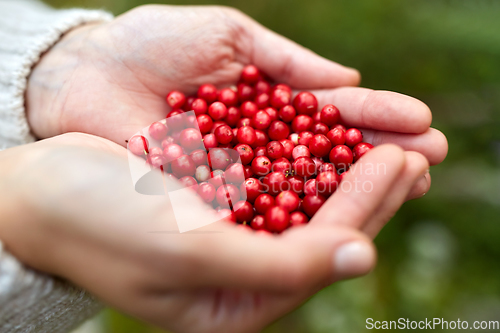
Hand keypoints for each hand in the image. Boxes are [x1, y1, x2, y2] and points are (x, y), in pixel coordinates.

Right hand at [0, 133, 427, 332]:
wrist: (41, 191)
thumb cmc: (101, 224)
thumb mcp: (189, 252)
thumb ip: (279, 266)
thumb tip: (364, 261)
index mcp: (233, 307)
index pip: (319, 256)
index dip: (365, 208)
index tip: (400, 162)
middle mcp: (239, 279)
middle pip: (323, 232)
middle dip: (371, 192)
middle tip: (419, 152)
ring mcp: (231, 242)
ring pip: (308, 207)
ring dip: (350, 173)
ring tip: (394, 144)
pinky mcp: (221, 210)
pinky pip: (278, 184)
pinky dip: (310, 161)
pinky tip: (338, 139)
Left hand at [26, 5, 446, 172]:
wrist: (84, 75)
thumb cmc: (151, 45)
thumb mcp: (228, 37)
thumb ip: (286, 63)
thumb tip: (347, 85)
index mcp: (267, 104)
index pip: (331, 115)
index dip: (376, 119)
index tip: (421, 122)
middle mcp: (259, 147)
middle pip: (328, 157)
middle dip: (380, 157)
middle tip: (431, 161)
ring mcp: (236, 177)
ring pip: (304, 188)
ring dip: (353, 189)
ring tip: (406, 186)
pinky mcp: (208, 202)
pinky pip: (260, 209)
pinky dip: (299, 212)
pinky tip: (338, 215)